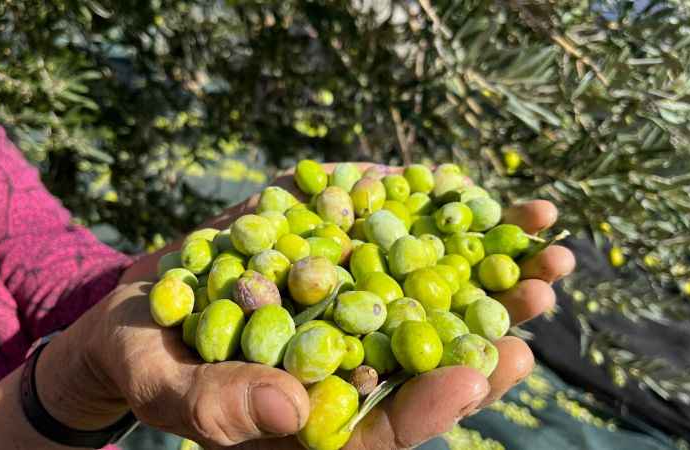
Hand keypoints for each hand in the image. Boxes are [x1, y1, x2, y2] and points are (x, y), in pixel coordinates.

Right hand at [72, 162, 574, 449]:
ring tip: (542, 226)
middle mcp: (346, 358)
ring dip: (482, 255)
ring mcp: (346, 300)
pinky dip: (419, 203)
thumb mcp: (165, 386)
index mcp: (319, 413)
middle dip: (492, 320)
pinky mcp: (333, 250)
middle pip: (429, 349)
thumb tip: (290, 407)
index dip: (436, 401)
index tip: (482, 371)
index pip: (389, 422)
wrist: (142, 302)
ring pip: (424, 285)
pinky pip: (384, 229)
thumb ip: (218, 406)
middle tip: (546, 289)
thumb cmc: (147, 359)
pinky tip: (463, 179)